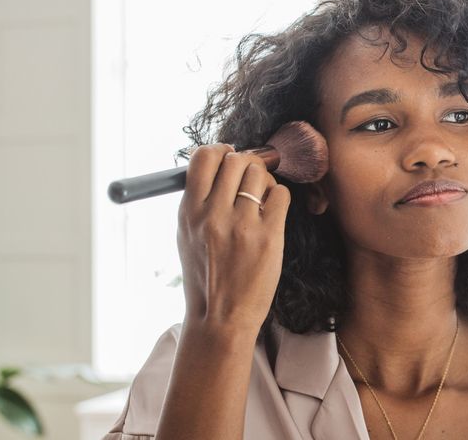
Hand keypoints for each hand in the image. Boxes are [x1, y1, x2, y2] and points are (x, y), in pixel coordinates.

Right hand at [176, 144, 290, 331]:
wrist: (220, 317)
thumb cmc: (205, 275)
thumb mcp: (187, 234)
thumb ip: (198, 200)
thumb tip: (217, 162)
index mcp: (189, 211)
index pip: (203, 157)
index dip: (220, 150)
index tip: (229, 157)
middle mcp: (213, 214)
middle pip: (236, 160)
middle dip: (247, 164)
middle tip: (250, 179)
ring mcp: (242, 225)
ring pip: (260, 174)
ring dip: (264, 181)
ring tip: (260, 200)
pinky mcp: (268, 237)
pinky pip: (281, 194)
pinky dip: (278, 198)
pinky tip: (271, 213)